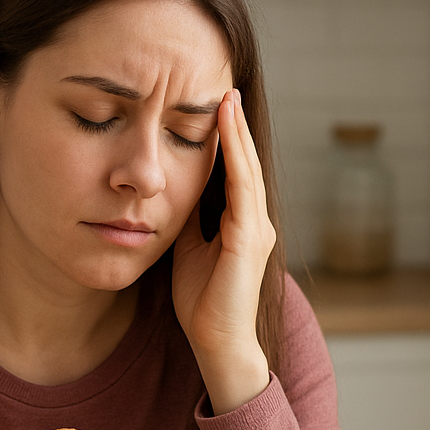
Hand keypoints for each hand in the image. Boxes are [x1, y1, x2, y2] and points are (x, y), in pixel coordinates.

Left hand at [172, 89, 274, 414]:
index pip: (233, 172)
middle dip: (234, 126)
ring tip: (226, 96)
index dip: (225, 140)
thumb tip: (172, 191)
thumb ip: (188, 220)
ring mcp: (257, 229)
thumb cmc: (203, 302)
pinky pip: (242, 187)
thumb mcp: (188, 249)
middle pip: (244, 163)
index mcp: (241, 225)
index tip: (212, 107)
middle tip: (225, 87)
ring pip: (246, 169)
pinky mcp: (249, 239)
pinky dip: (234, 155)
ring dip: (236, 132)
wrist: (216, 342)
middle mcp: (255, 222)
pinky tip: (224, 129)